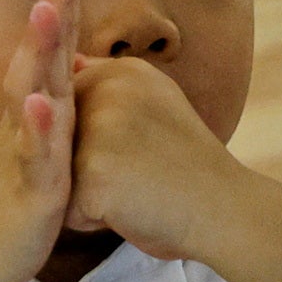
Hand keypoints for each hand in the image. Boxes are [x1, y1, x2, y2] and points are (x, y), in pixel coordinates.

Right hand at [0, 0, 81, 281]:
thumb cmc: (11, 198)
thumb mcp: (40, 145)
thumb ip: (53, 108)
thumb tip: (65, 78)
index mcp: (37, 104)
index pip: (53, 40)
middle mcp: (27, 115)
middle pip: (42, 48)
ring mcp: (24, 147)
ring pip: (33, 91)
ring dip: (38, 50)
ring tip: (47, 10)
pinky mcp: (29, 186)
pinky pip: (33, 154)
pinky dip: (36, 127)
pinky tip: (40, 102)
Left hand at [61, 50, 247, 260]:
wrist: (224, 211)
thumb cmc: (187, 166)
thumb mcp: (155, 103)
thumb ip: (110, 81)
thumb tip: (73, 61)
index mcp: (120, 73)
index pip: (68, 110)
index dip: (95, 142)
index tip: (141, 150)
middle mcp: (106, 91)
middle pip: (57, 143)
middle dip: (86, 167)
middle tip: (138, 172)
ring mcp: (98, 130)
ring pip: (58, 176)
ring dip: (86, 194)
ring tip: (131, 191)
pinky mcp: (93, 172)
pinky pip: (66, 207)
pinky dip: (90, 220)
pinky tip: (127, 211)